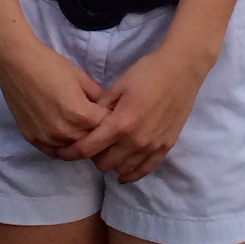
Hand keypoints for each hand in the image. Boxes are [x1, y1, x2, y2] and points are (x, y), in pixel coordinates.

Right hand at [0, 37, 111, 156]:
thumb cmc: (51, 65)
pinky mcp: (33, 139)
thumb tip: (110, 107)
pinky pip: (54, 152)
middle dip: (97, 133)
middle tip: (95, 123)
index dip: (111, 120)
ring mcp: (47, 138)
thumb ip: (99, 96)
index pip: (107, 127)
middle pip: (91, 142)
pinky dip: (62, 146)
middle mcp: (65, 131)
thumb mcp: (81, 78)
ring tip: (80, 128)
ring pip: (73, 150)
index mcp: (81, 115)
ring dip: (79, 142)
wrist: (17, 63)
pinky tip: (64, 135)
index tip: (110, 115)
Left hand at [67, 44, 208, 183]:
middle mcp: (136, 140)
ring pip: (123, 169)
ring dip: (111, 164)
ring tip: (108, 153)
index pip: (88, 149)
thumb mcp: (118, 86)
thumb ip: (101, 108)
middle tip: (91, 145)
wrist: (181, 69)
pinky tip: (123, 174)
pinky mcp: (166, 147)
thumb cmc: (147, 72)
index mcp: (120, 123)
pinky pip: (145, 170)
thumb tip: (86, 122)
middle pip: (104, 163)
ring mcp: (153, 146)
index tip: (63, 152)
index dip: (71, 153)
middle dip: (93, 156)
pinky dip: (132, 173)